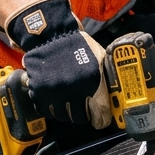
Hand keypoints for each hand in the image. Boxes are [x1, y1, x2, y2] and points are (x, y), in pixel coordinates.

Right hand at [7, 0, 111, 127]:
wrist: (51, 35)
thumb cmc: (77, 45)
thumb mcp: (99, 57)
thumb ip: (106, 78)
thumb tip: (116, 96)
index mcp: (92, 81)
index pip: (100, 115)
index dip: (101, 119)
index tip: (99, 119)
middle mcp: (73, 90)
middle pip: (80, 118)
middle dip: (82, 114)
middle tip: (82, 107)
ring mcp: (54, 92)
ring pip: (63, 116)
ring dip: (66, 111)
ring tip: (67, 100)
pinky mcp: (39, 92)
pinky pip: (47, 111)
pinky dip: (51, 107)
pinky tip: (55, 98)